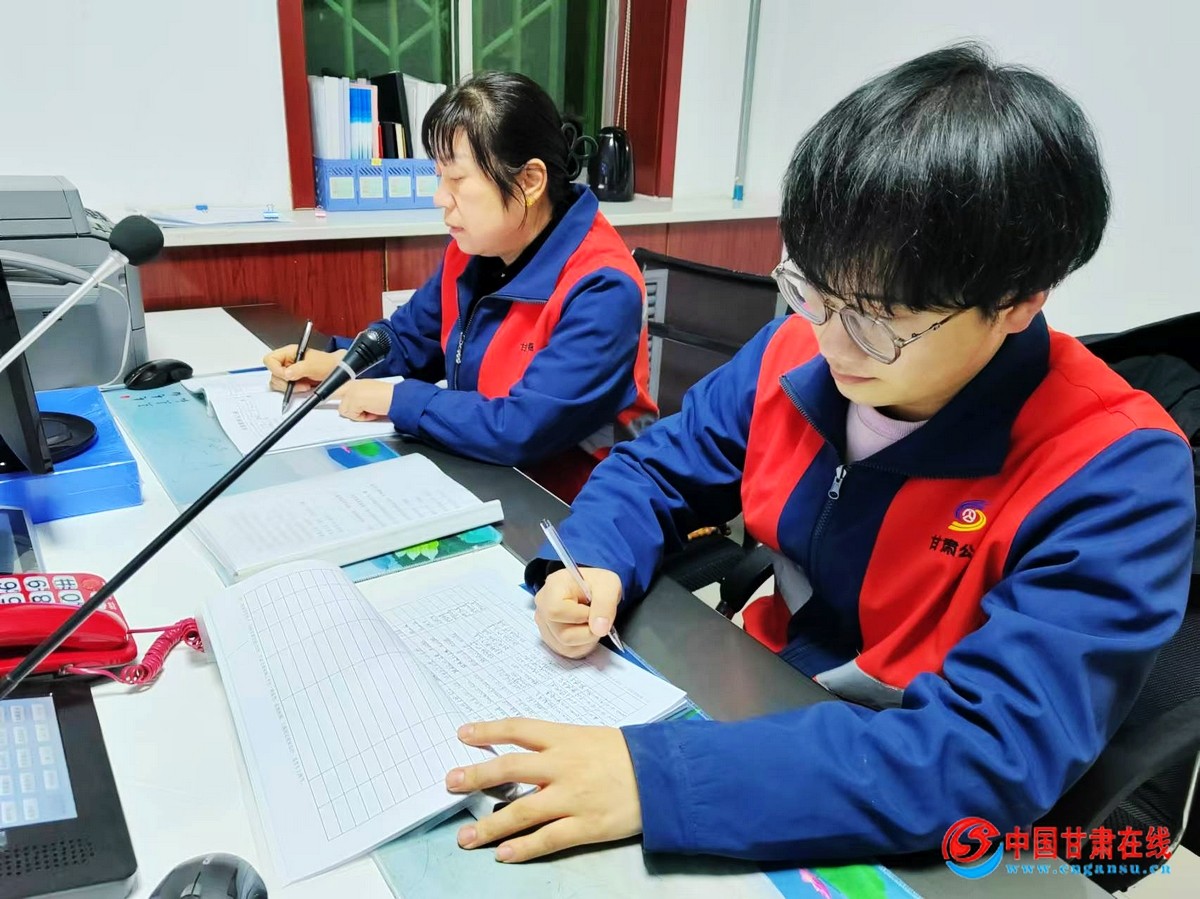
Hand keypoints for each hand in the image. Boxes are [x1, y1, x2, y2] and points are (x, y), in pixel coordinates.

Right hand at [263, 345, 344, 394]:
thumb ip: (299, 368)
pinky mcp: (292, 382)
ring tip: (304, 386)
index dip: (275, 369)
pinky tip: (304, 388)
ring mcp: (289, 372)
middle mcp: (286, 362)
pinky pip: (285, 389)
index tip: (287, 375)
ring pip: (277, 383)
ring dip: (290, 387)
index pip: (270, 359)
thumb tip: (287, 374)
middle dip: (285, 381)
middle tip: (298, 383)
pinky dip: (292, 391)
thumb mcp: (314, 364)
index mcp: (289, 353)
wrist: (337, 371)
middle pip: (273, 374)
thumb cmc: (327, 363)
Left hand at [336, 379, 394, 420]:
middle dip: (344, 407)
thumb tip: (348, 409)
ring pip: (344, 410)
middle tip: (350, 409)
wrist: (398, 398)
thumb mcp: (369, 394)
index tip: (323, 400)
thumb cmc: (389, 397)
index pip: (336, 389)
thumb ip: (357, 398)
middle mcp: (352, 384)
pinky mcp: (354, 400)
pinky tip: (372, 412)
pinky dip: (363, 417)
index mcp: (355, 382)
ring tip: (370, 410)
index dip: (331, 396)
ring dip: (357, 414)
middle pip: (336, 398)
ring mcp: (352, 392)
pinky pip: (352, 416)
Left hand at [446, 718, 641, 861]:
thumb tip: (524, 756)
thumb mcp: (590, 737)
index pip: (518, 729)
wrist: (664, 776)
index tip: (463, 734)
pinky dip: (523, 848)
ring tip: (467, 837)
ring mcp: (572, 797)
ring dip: (490, 825)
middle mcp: (563, 765)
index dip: (488, 731)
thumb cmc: (627, 754)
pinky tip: (503, 854)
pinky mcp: (585, 825)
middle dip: (476, 776)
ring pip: (522, 811)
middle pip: (510, 768)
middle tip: (450, 783)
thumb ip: (558, 745)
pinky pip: (548, 838)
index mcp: (565, 737)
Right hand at [534, 567, 621, 659]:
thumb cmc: (597, 584)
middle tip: (598, 621)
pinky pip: (565, 651)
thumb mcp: (609, 585)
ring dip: (586, 641)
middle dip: (587, 632)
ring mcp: (543, 622)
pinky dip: (581, 647)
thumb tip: (599, 629)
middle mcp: (542, 604)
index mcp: (554, 585)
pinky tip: (586, 632)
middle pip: (562, 633)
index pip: (556, 611)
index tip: (593, 612)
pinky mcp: (548, 635)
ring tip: (592, 625)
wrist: (593, 589)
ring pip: (564, 646)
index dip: (580, 617)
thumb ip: (605, 604)